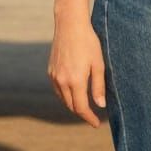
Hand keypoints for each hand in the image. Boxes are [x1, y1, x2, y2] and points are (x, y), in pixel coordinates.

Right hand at [48, 12, 106, 126]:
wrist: (69, 25)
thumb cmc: (88, 42)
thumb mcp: (98, 63)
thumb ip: (98, 86)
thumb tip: (100, 105)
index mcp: (75, 80)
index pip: (81, 108)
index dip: (89, 118)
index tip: (96, 124)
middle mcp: (62, 81)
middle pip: (71, 106)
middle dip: (82, 113)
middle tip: (93, 116)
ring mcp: (54, 76)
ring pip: (63, 99)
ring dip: (73, 105)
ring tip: (84, 106)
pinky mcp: (50, 71)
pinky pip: (57, 90)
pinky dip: (65, 96)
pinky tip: (73, 93)